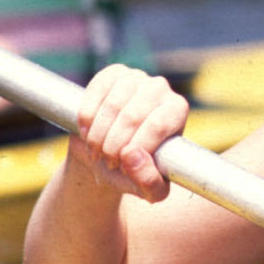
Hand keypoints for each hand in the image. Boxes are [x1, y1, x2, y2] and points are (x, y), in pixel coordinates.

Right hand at [68, 64, 189, 203]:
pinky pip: (96, 90)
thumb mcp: (149, 190)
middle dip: (114, 145)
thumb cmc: (134, 172)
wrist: (106, 155)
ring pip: (113, 104)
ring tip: (96, 151)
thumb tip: (132, 156)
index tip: (122, 165)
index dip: (136, 148)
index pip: (158, 125)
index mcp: (177, 111)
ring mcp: (136, 77)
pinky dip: (87, 116)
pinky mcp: (112, 74)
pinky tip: (86, 131)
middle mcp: (160, 89)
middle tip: (106, 161)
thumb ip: (150, 183)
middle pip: (133, 115)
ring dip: (98, 134)